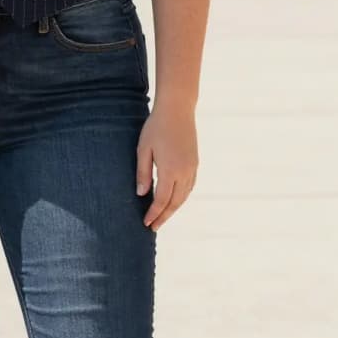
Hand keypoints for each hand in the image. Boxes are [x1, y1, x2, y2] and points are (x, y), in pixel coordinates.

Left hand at [136, 100, 198, 230]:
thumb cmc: (156, 128)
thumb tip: (141, 194)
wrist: (177, 109)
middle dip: (164, 216)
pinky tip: (174, 200)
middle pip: (175, 202)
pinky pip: (190, 186)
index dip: (154, 213)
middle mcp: (184, 172)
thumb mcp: (143, 150)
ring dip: (174, 208)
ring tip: (162, 216)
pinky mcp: (195, 162)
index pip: (162, 200)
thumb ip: (143, 173)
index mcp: (170, 170)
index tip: (146, 223)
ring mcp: (192, 167)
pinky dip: (182, 197)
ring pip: (184, 196)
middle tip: (153, 227)